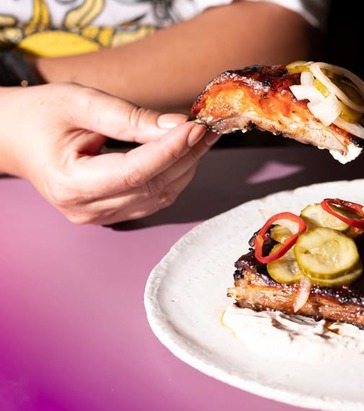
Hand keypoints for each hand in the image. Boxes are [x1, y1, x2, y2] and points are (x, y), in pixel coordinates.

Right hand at [0, 83, 219, 224]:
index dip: (170, 150)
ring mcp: (99, 216)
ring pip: (160, 196)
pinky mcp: (111, 214)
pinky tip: (183, 153)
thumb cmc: (41, 115)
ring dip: (186, 166)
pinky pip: (154, 198)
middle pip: (153, 186)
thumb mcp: (80, 102)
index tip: (195, 128)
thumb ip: (129, 116)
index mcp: (70, 183)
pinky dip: (174, 175)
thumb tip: (177, 126)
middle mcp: (85, 208)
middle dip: (185, 156)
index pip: (135, 172)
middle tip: (206, 127)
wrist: (14, 135)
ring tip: (200, 137)